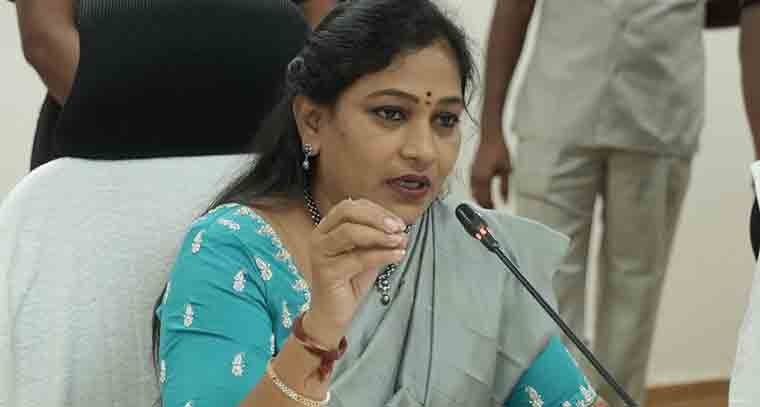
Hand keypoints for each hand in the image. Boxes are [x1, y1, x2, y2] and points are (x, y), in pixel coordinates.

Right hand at [304, 199, 407, 346]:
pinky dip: (381, 254)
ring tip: (400, 241)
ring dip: (379, 234)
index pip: (351, 206)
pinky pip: (358, 258)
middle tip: (399, 227)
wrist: (335, 315)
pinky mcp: (327, 272)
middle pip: (347, 212)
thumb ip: (377, 239)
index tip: (398, 222)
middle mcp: (319, 236)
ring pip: (350, 233)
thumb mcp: (366, 254)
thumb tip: (401, 229)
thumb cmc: (350, 282)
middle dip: (376, 217)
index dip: (376, 210)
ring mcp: (321, 253)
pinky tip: (398, 256)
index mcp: (328, 227)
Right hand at [470, 127, 511, 208]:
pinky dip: (475, 191)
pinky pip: (471, 185)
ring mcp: (472, 173)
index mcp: (483, 179)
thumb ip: (505, 186)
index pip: (485, 199)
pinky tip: (481, 192)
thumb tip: (505, 198)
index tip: (495, 212)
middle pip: (477, 197)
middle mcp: (475, 177)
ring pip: (472, 192)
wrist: (490, 136)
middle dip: (483, 205)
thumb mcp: (506, 170)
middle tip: (490, 210)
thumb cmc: (498, 149)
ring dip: (478, 199)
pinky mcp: (471, 169)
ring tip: (486, 204)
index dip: (490, 207)